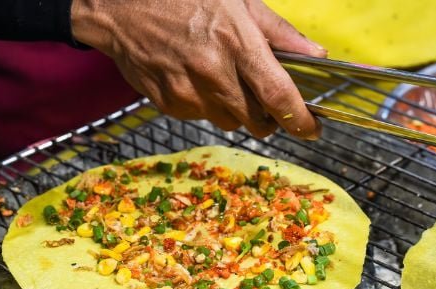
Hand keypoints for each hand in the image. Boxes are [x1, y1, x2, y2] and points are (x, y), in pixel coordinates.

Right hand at [70, 0, 326, 139]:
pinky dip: (207, 105)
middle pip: (256, 119)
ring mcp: (186, 91)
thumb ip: (279, 32)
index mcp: (235, 42)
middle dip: (269, 117)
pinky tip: (197, 78)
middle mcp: (211, 72)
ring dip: (237, 110)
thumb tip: (315, 55)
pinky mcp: (167, 103)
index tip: (312, 129)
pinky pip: (200, 117)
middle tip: (268, 102)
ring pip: (228, 122)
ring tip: (225, 79)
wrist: (120, 5)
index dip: (300, 119)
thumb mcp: (238, 0)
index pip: (278, 96)